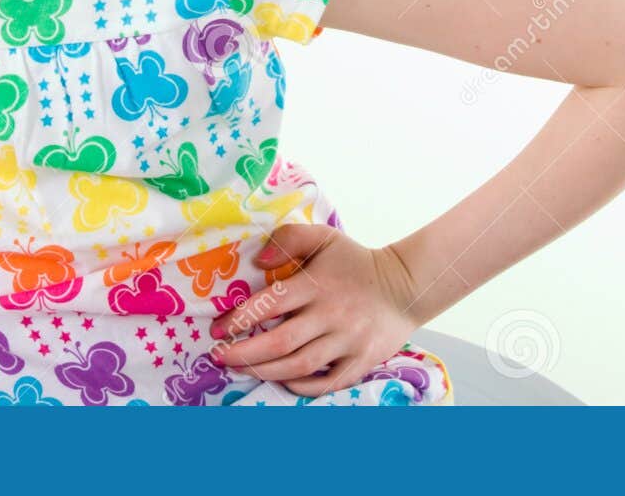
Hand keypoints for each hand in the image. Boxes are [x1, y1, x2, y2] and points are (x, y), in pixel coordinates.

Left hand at [208, 223, 424, 396]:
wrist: (405, 287)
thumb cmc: (356, 263)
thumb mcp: (325, 237)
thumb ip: (290, 238)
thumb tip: (259, 261)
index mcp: (318, 284)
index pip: (271, 303)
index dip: (240, 318)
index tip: (218, 329)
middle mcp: (331, 315)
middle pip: (280, 342)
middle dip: (244, 353)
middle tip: (219, 357)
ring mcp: (347, 341)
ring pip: (298, 365)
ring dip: (264, 371)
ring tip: (241, 369)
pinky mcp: (361, 361)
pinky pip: (326, 383)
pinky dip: (301, 387)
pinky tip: (282, 381)